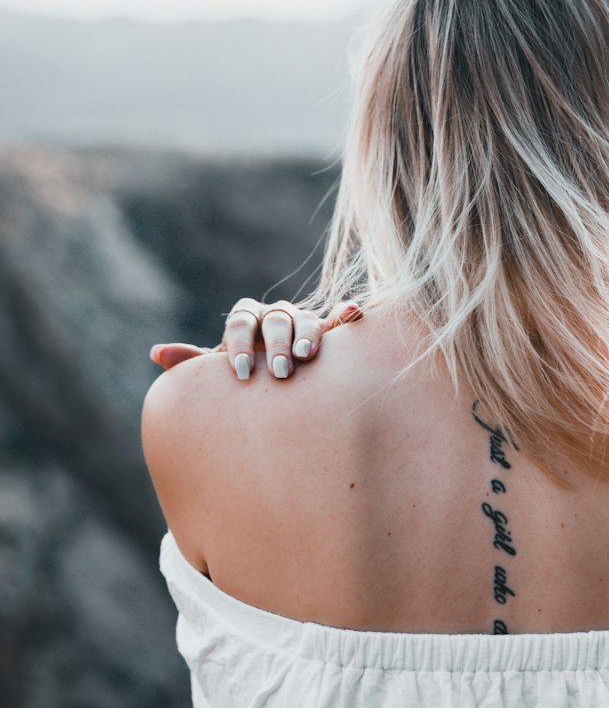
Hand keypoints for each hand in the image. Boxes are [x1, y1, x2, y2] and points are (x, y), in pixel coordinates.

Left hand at [149, 299, 362, 379]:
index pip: (240, 321)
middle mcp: (273, 316)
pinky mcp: (328, 331)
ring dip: (307, 332)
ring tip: (306, 355)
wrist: (268, 393)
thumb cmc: (239, 384)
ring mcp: (302, 321)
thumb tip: (156, 353)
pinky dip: (345, 314)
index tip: (241, 373)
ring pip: (305, 317)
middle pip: (275, 319)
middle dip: (276, 344)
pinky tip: (353, 314)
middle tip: (279, 372)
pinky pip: (338, 318)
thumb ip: (191, 364)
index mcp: (245, 320)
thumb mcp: (215, 377)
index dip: (240, 343)